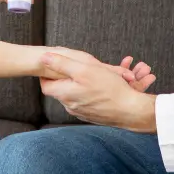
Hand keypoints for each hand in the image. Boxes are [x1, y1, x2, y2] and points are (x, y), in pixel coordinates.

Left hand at [39, 52, 157, 131]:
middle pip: (61, 90)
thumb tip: (43, 58)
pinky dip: (90, 93)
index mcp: (65, 94)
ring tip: (93, 75)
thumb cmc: (109, 89)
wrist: (130, 111)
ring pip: (75, 95)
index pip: (46, 85)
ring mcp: (81, 112)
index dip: (48, 74)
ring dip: (81, 84)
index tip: (54, 65)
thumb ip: (62, 63)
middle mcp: (70, 106)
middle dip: (66, 77)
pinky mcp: (93, 115)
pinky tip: (101, 86)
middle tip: (76, 67)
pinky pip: (86, 101)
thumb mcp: (84, 69)